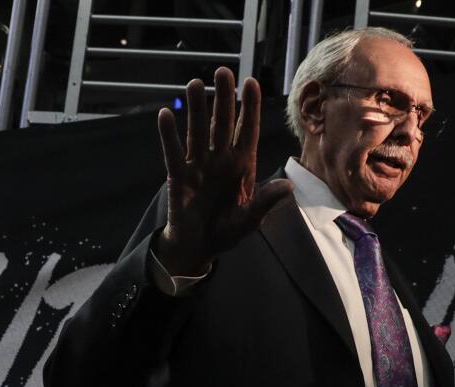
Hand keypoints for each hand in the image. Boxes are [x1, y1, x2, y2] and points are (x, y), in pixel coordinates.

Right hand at [155, 68, 292, 275]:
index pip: (247, 131)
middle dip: (224, 98)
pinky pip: (174, 152)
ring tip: (195, 83)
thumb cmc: (228, 231)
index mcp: (242, 166)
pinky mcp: (179, 176)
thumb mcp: (251, 219)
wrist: (200, 247)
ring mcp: (199, 166)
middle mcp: (221, 160)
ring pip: (198, 131)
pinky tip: (166, 114)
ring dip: (196, 108)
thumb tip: (288, 187)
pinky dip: (169, 135)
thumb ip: (266, 202)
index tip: (252, 82)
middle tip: (223, 71)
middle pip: (222, 123)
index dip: (250, 107)